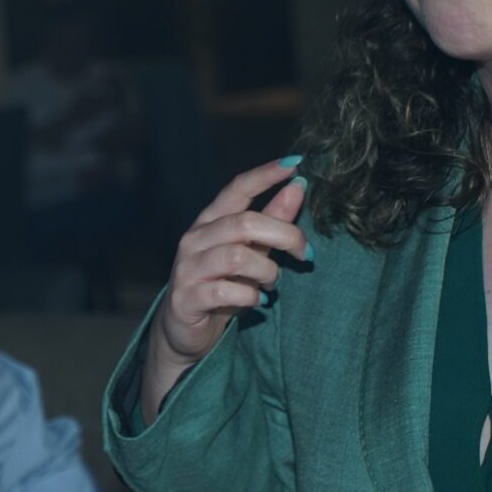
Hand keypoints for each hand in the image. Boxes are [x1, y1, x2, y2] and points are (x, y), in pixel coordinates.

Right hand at [152, 158, 308, 372]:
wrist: (185, 329)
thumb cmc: (223, 285)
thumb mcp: (252, 251)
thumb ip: (272, 221)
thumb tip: (297, 186)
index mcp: (210, 222)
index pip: (236, 189)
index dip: (265, 174)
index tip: (296, 163)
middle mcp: (194, 240)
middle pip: (245, 223)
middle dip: (285, 236)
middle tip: (305, 254)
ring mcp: (187, 269)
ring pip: (237, 257)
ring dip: (268, 271)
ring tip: (273, 282)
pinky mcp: (185, 298)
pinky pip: (226, 291)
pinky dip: (251, 296)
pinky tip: (258, 301)